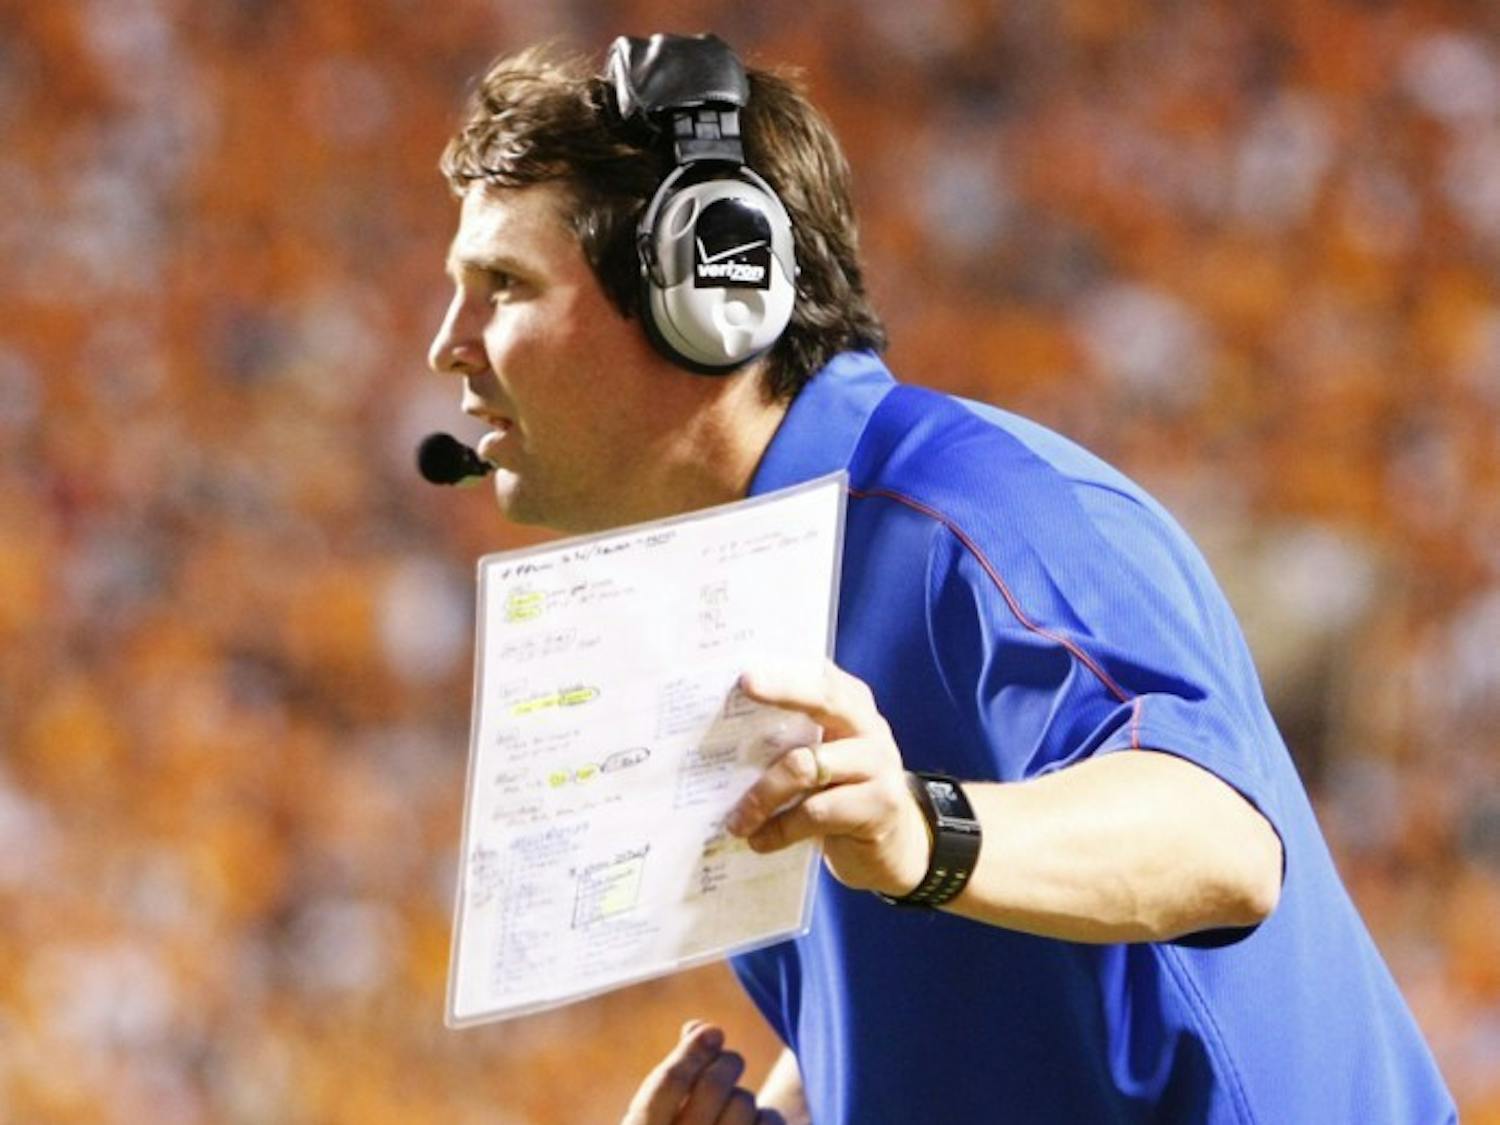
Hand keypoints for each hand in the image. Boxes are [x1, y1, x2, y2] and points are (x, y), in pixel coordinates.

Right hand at [622, 1021, 784, 1124]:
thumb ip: (672, 1079)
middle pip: (713, 1087)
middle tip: (729, 1060)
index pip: (666, 1085)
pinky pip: (770, 1123)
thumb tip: (697, 1028)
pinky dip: (766, 1119)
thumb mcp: (657, 1122)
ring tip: (732, 1111)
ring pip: (744, 1103)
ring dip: (743, 1097)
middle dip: (726, 1062)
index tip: (711, 1031)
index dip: (691, 1051)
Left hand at [724, 659, 930, 897]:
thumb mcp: (824, 755)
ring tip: (736, 820)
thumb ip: (793, 735)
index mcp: (851, 704)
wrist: (895, 845)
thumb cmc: (841, 792)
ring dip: (762, 796)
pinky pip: (815, 812)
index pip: (818, 674)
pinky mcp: (879, 805)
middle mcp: (868, 725)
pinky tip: (760, 840)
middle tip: (744, 687)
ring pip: (805, 766)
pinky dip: (781, 829)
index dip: (783, 670)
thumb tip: (724, 730)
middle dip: (781, 691)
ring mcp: (878, 763)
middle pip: (824, 699)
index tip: (744, 672)